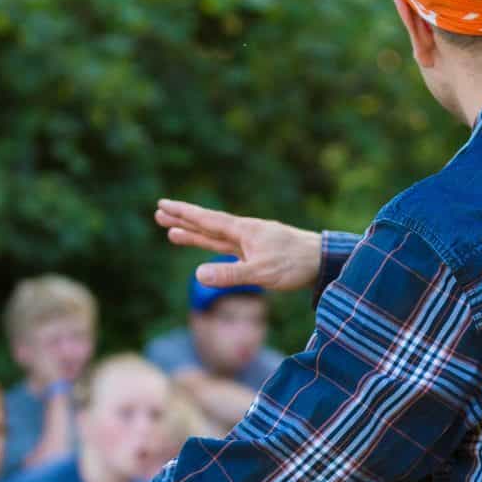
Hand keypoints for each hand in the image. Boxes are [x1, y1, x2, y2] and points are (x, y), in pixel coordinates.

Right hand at [154, 199, 321, 293]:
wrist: (323, 260)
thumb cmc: (295, 264)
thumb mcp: (261, 273)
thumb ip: (231, 275)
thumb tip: (198, 276)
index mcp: (243, 231)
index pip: (206, 220)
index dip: (184, 214)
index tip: (162, 205)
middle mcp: (244, 233)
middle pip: (207, 225)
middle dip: (182, 220)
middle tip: (158, 212)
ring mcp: (251, 242)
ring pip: (216, 236)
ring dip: (194, 233)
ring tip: (171, 231)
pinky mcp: (259, 252)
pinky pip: (228, 246)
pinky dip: (214, 244)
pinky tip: (210, 245)